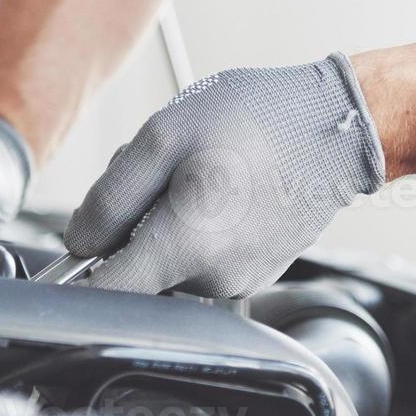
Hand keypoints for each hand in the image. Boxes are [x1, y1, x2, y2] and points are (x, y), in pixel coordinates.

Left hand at [65, 53, 384, 296]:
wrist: (337, 126)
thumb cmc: (260, 121)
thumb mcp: (164, 135)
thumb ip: (110, 196)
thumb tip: (79, 242)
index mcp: (185, 247)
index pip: (106, 294)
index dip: (78, 271)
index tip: (80, 244)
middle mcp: (213, 278)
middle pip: (138, 270)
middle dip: (133, 225)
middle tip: (163, 172)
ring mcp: (240, 280)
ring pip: (171, 262)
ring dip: (169, 222)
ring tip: (203, 170)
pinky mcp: (258, 271)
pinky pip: (205, 257)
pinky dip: (202, 225)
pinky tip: (226, 185)